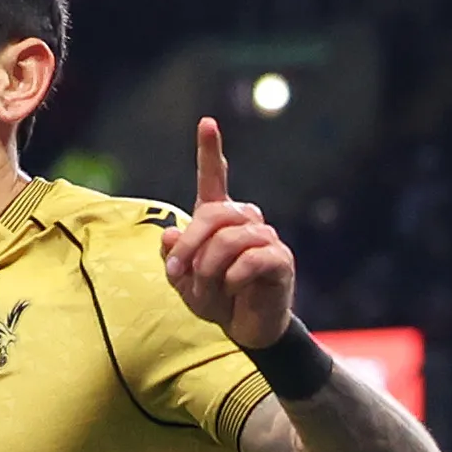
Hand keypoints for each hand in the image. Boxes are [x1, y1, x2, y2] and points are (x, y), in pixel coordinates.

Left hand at [160, 117, 300, 353]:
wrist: (246, 329)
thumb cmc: (217, 300)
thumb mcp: (184, 282)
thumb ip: (174, 257)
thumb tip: (171, 234)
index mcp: (221, 220)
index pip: (214, 180)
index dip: (210, 151)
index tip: (207, 122)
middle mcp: (246, 221)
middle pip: (211, 215)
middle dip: (189, 247)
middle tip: (177, 274)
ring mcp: (266, 238)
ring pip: (227, 241)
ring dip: (208, 271)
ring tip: (208, 292)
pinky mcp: (280, 260)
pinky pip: (248, 261)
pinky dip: (232, 280)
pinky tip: (234, 291)